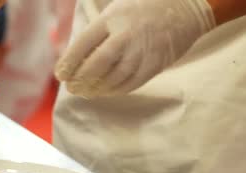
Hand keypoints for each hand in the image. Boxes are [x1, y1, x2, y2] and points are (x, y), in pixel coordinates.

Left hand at [55, 0, 214, 97]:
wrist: (185, 7)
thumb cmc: (142, 9)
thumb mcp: (116, 10)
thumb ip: (97, 32)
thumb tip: (74, 58)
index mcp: (112, 18)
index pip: (83, 43)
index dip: (69, 62)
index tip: (60, 74)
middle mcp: (126, 34)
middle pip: (97, 63)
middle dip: (80, 79)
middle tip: (71, 87)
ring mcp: (142, 51)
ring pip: (114, 77)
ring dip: (96, 88)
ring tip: (85, 92)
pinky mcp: (155, 64)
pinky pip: (131, 83)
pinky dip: (115, 90)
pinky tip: (105, 92)